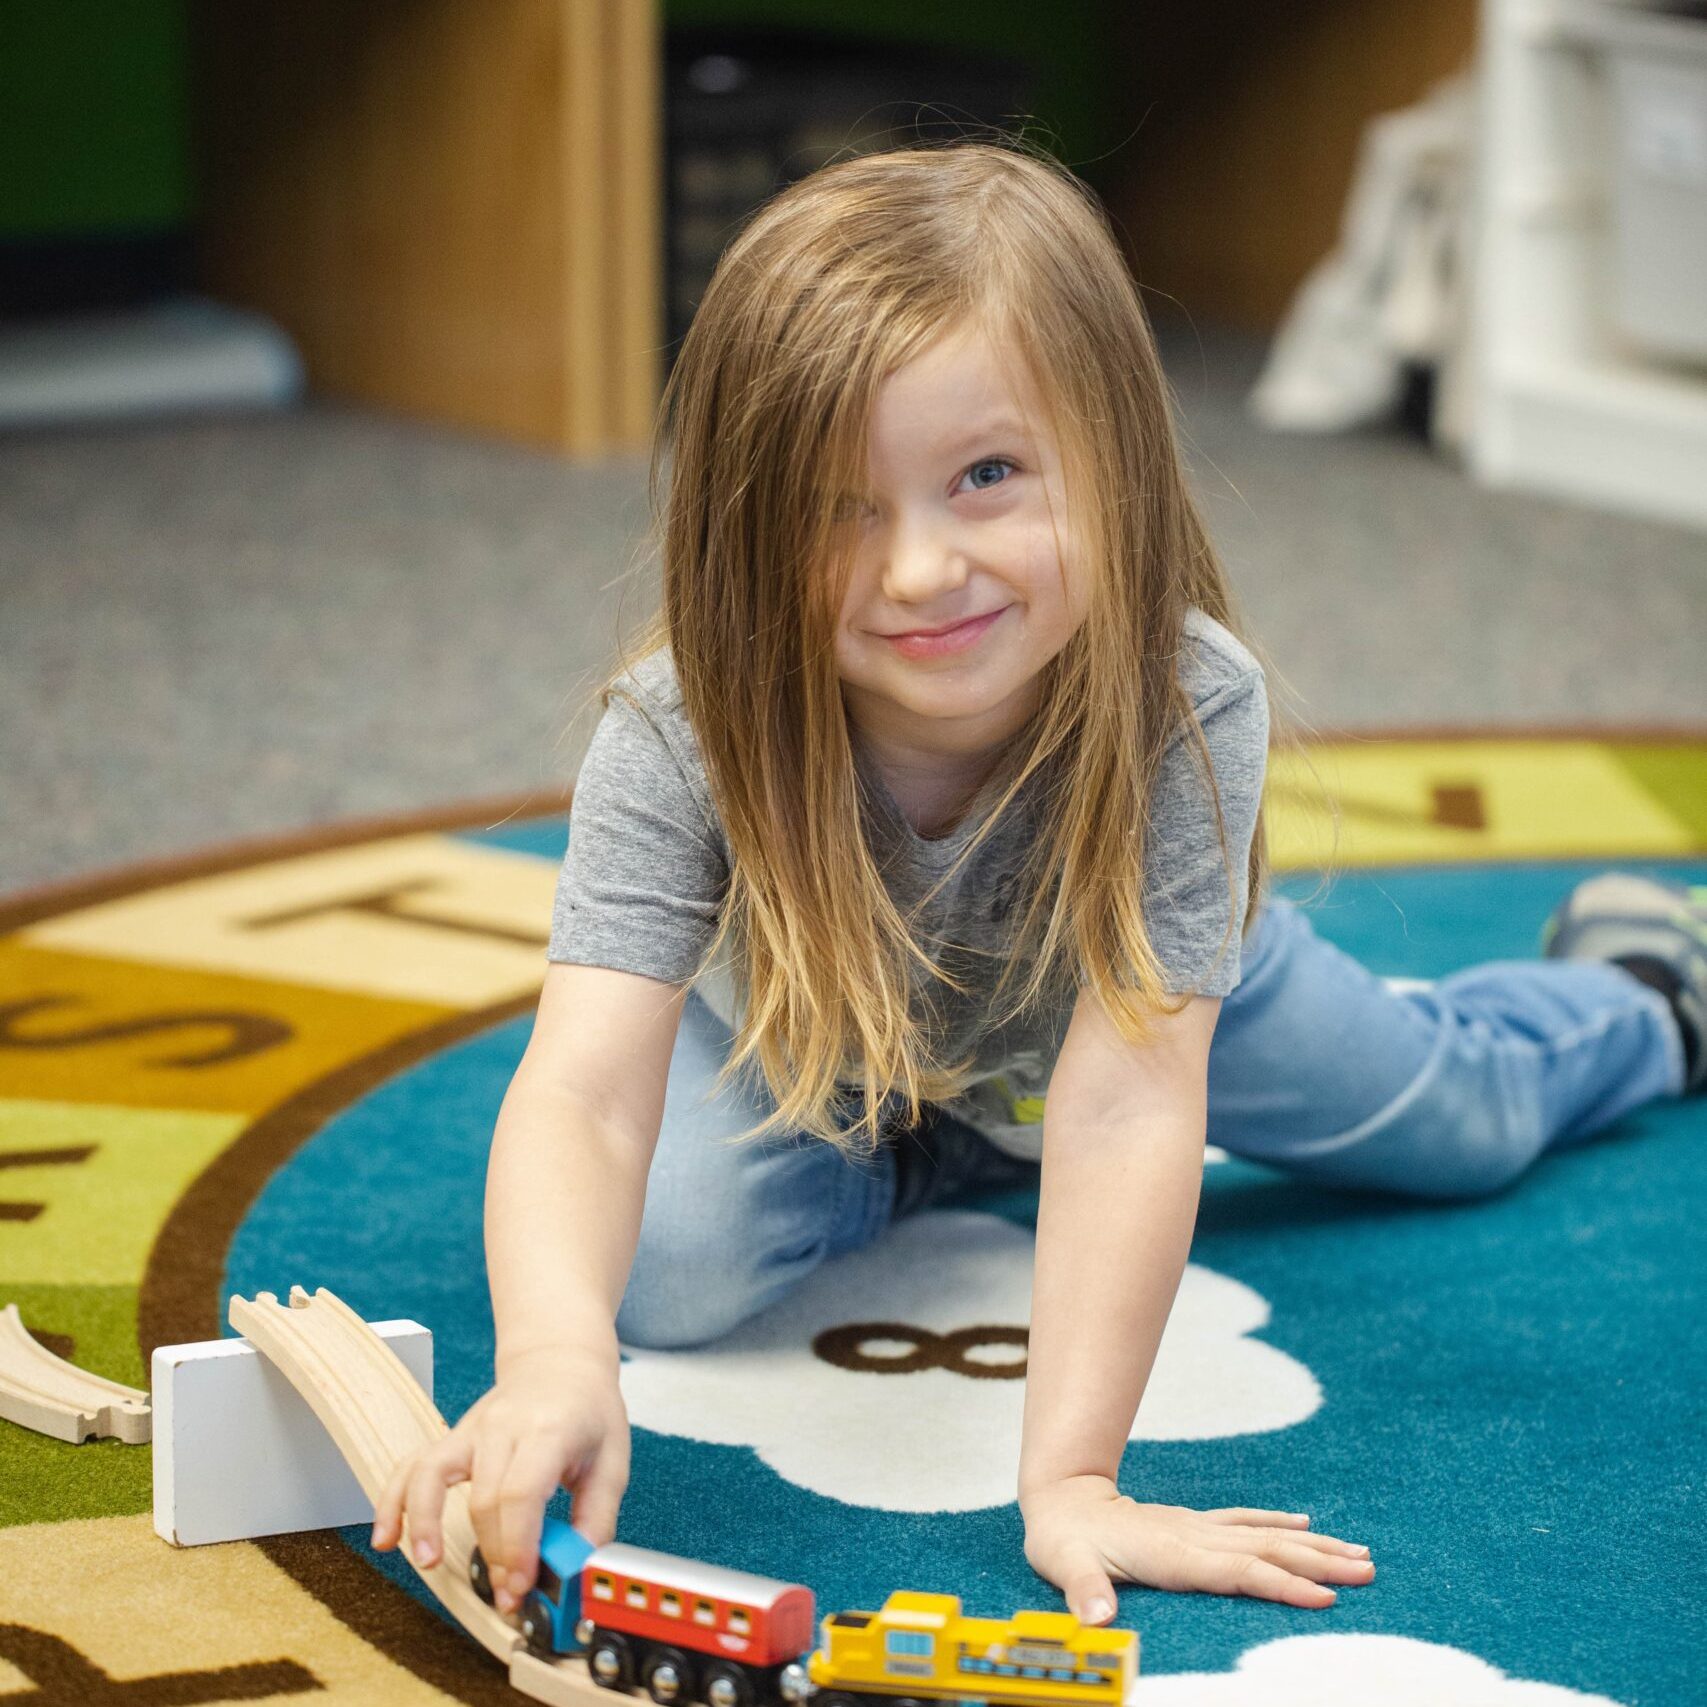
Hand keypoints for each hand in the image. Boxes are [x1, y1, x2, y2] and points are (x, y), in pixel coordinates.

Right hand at [370, 1346, 628, 1614]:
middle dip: (492, 1556)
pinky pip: (413, 1466)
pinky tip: (386, 1539)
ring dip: (424, 1522)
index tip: (522, 1586)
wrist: (562, 1361)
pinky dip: (393, 1500)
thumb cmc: (589, 1411)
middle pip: (484, 1498)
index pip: (521, 1493)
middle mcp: (504, 1426)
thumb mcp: (613, 1461)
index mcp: (549, 1429)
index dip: (517, 1546)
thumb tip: (576, 1572)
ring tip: (429, 1563)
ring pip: (433, 1474)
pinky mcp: (453, 1437)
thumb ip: (596, 1520)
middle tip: (508, 1596)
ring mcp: (472, 1428)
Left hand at [1021, 1474, 1373, 1616]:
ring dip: (1313, 1546)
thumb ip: (1084, 1592)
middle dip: (1319, 1564)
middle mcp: (1194, 1536)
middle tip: (1369, 1572)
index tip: (1325, 1598)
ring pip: (1266, 1535)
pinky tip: (1307, 1526)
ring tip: (1359, 1554)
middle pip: (1267, 1551)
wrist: (1060, 1496)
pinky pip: (1246, 1521)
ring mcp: (1197, 1527)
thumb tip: (1097, 1618)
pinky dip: (1279, 1524)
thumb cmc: (1062, 1540)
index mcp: (1172, 1554)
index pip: (1238, 1572)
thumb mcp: (1064, 1566)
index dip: (1280, 1585)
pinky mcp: (1194, 1524)